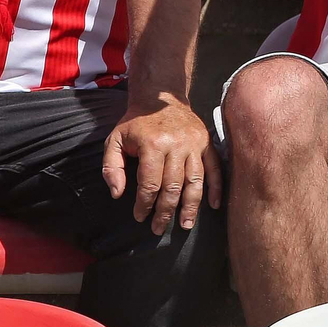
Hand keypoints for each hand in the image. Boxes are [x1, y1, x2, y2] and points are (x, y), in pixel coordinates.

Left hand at [102, 98, 222, 233]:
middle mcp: (177, 144)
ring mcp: (195, 144)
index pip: (150, 183)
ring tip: (185, 225)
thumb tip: (117, 194)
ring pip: (195, 181)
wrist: (161, 98)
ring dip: (190, 206)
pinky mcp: (207, 143)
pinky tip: (213, 206)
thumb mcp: (114, 139)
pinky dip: (216, 188)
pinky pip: (215, 168)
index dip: (144, 204)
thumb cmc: (136, 122)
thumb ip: (112, 167)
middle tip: (158, 228)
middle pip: (173, 186)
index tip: (139, 217)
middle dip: (165, 211)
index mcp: (154, 144)